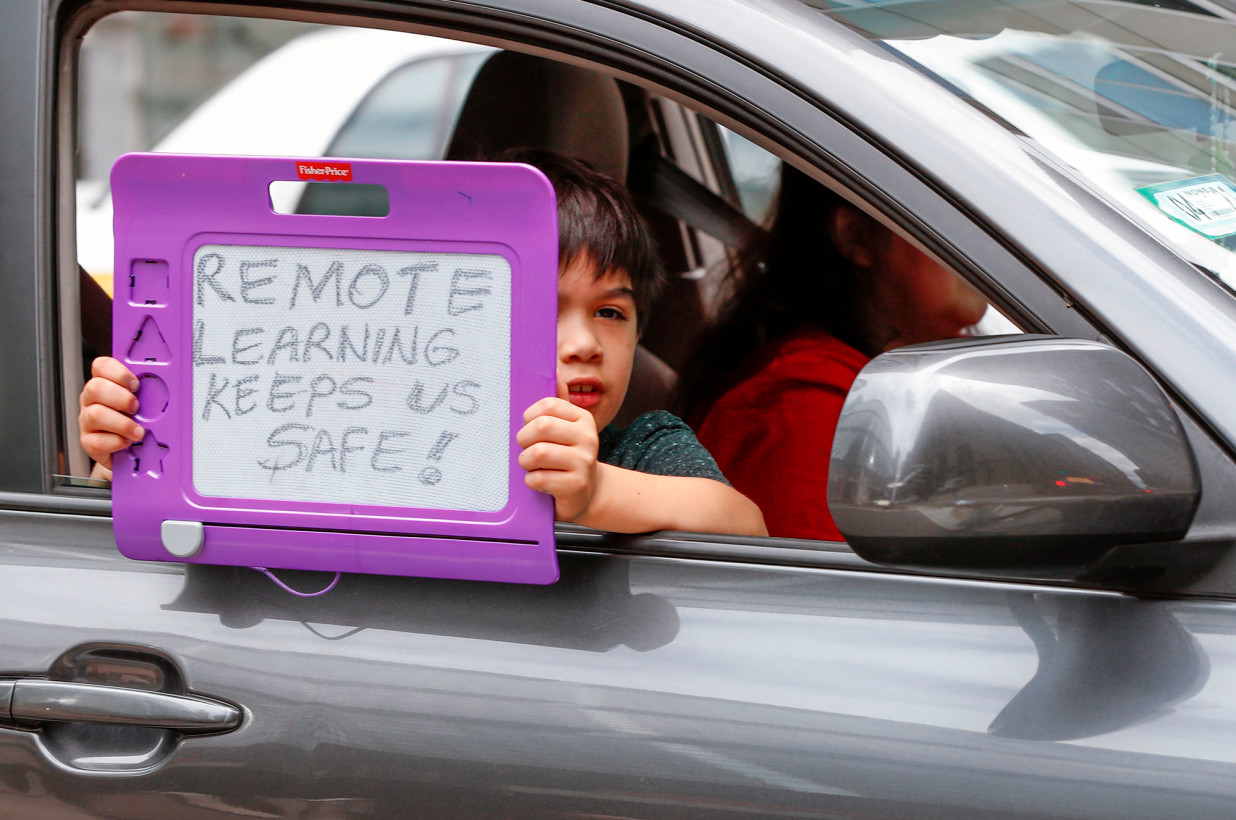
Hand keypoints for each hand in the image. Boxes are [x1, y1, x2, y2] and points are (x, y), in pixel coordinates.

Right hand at [78, 356, 142, 477]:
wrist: (128, 452)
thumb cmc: (136, 422)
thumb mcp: (143, 403)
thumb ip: (148, 392)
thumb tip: (172, 387)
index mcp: (104, 384)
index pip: (101, 366)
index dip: (118, 372)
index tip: (136, 385)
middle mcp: (91, 400)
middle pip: (95, 387)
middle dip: (121, 397)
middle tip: (137, 408)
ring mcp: (87, 421)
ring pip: (95, 415)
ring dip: (123, 423)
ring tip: (138, 431)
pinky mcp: (88, 442)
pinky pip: (96, 441)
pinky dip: (116, 442)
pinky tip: (127, 442)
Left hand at [517, 396, 601, 521]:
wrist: (588, 492)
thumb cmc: (566, 458)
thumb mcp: (563, 431)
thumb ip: (553, 408)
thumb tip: (552, 372)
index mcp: (583, 419)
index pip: (548, 405)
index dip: (530, 417)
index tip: (529, 427)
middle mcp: (588, 438)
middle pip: (542, 426)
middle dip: (524, 439)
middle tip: (525, 448)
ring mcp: (584, 462)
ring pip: (538, 453)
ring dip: (526, 461)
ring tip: (532, 466)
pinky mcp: (577, 485)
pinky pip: (538, 478)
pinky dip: (531, 481)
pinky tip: (541, 481)